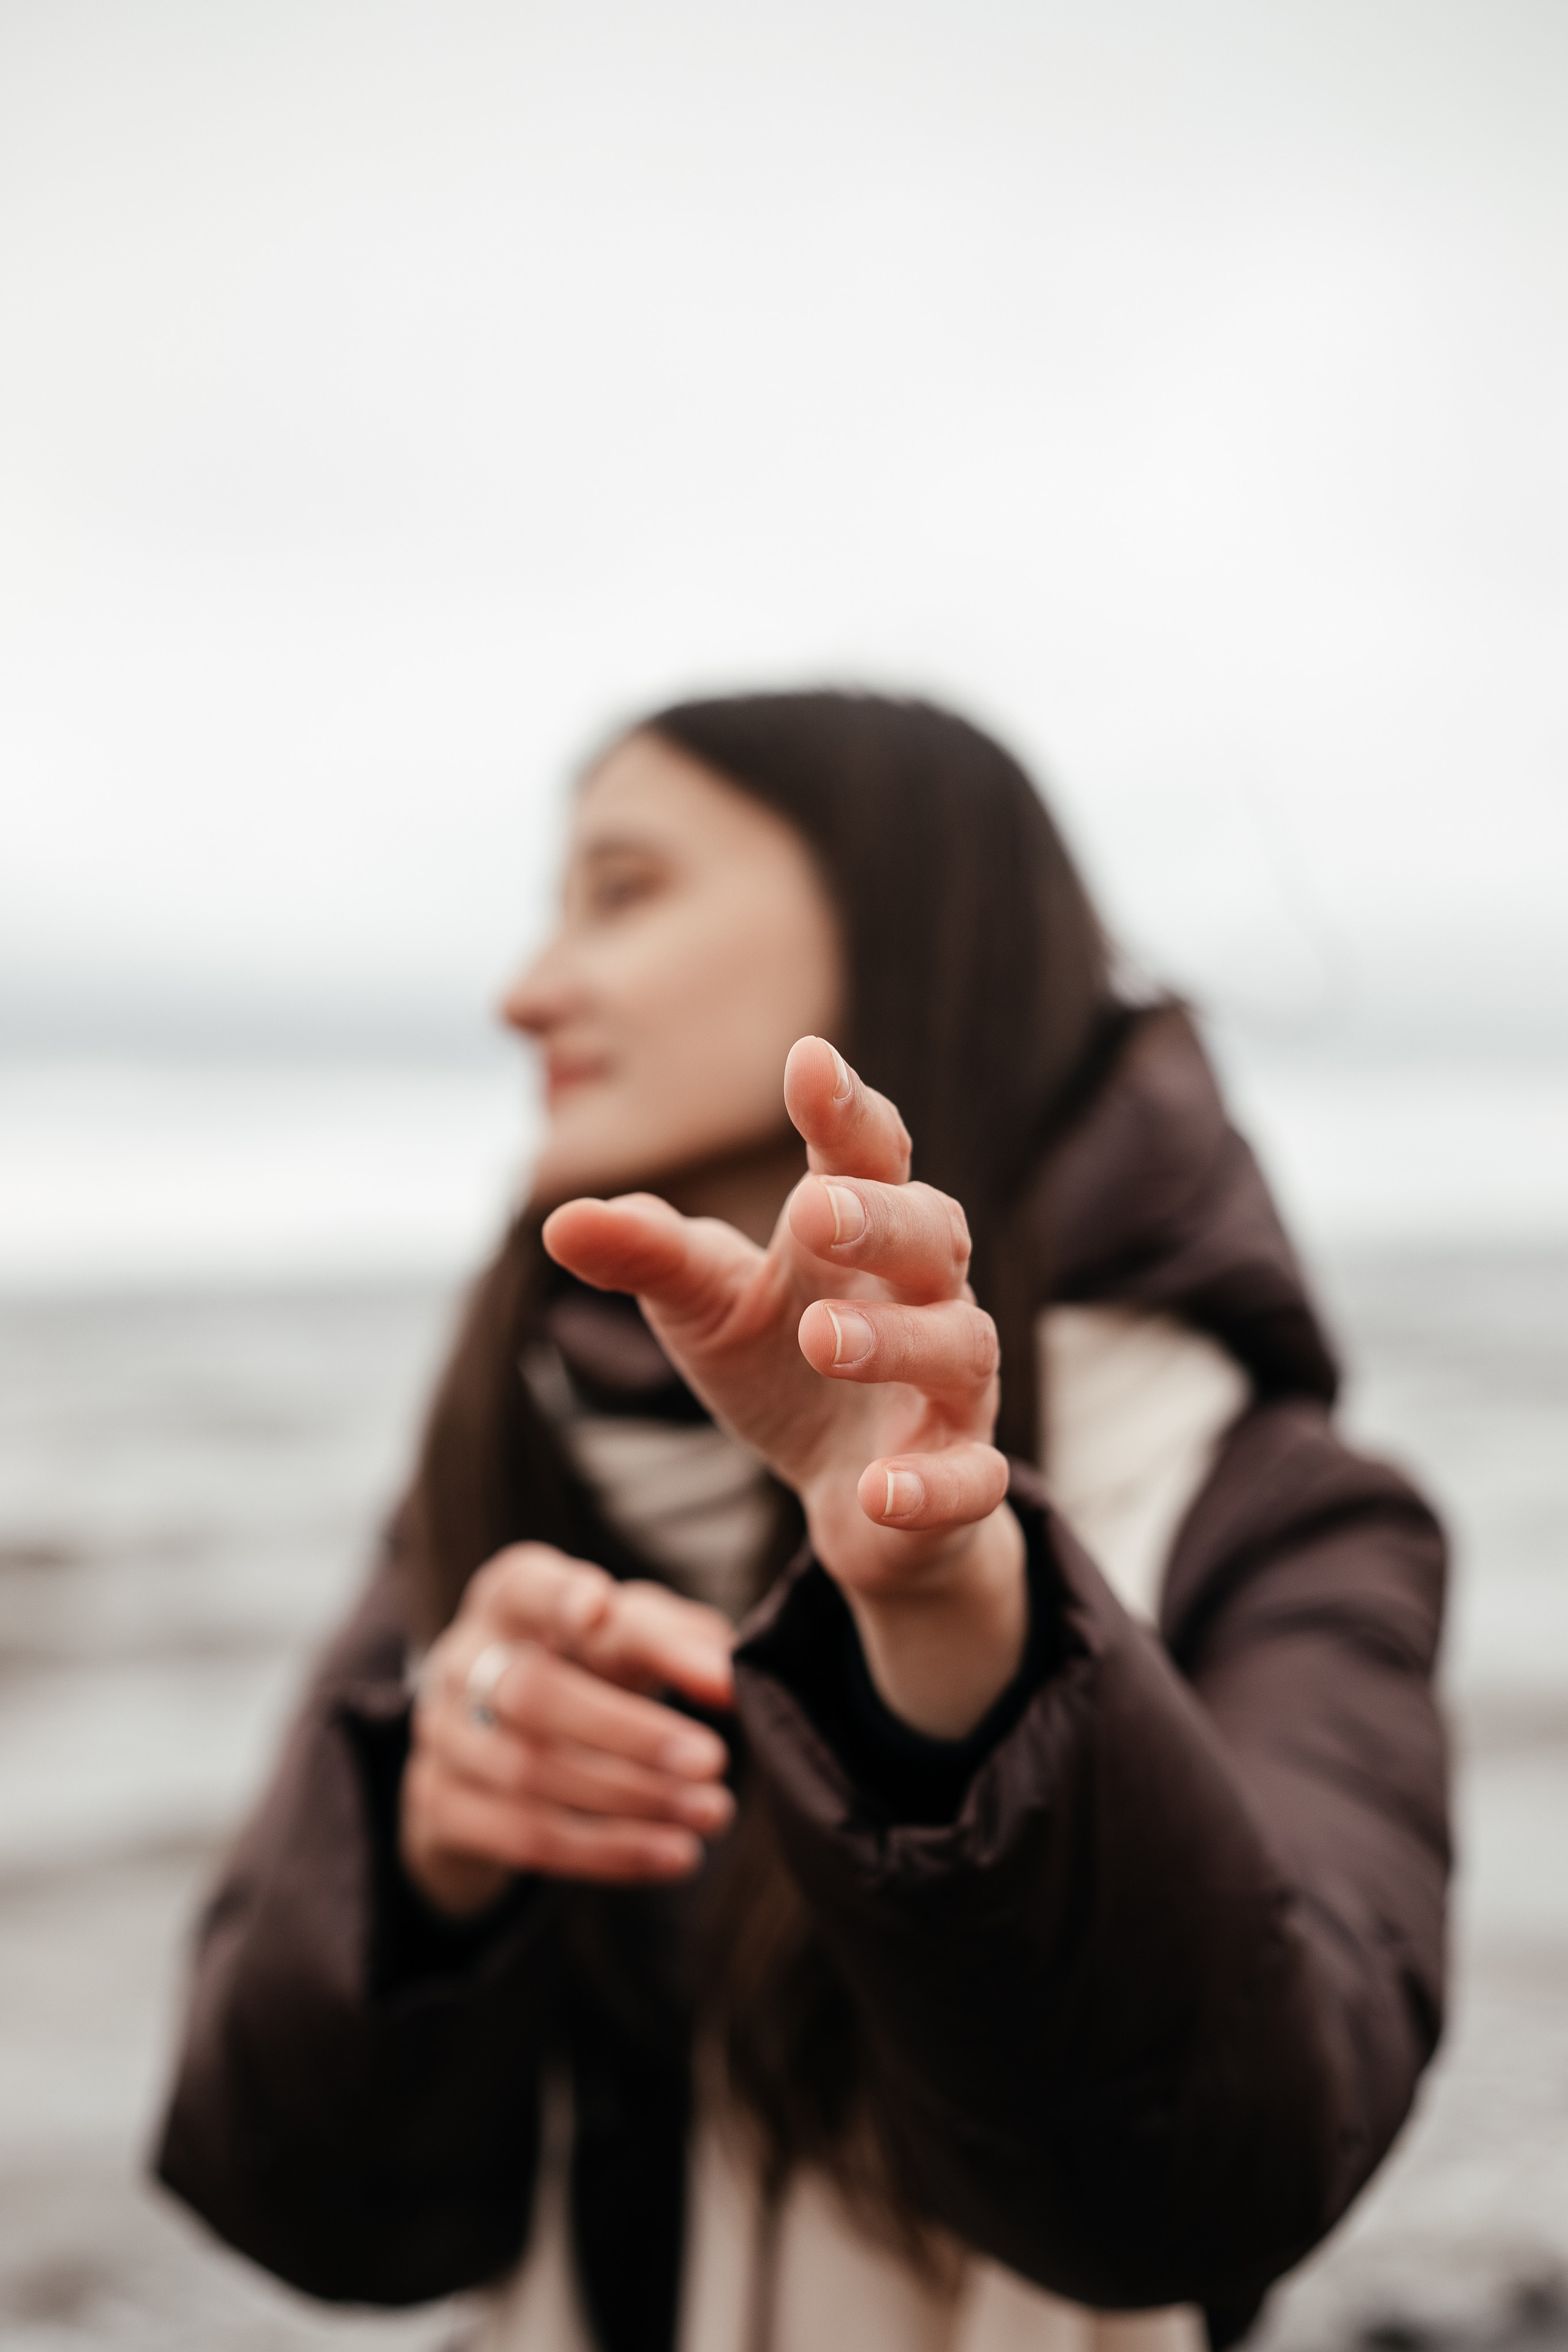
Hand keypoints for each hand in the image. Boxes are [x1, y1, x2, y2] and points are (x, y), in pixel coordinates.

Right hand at [401, 1542, 735, 1915]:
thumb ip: (683, 1644)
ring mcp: (440, 1736)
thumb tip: (732, 1681)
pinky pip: (523, 1838)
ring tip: (712, 1812)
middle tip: (713, 1758)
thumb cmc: (589, 1666)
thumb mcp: (632, 1638)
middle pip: (531, 1691)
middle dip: (628, 1730)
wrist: (504, 1747)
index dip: (557, 1596)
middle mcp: (461, 1659)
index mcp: (509, 1597)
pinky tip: (675, 1855)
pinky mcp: (440, 1807)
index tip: (601, 1608)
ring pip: (529, 1773)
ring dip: (632, 1799)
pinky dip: (608, 1852)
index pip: (524, 1586)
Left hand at [542, 1039, 1026, 1737]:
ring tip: (822, 1339)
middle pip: (931, 1234)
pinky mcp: (961, 1473)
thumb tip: (559, 1220)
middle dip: (879, 1220)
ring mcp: (954, 1385)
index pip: (867, 1154)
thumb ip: (647, 1254)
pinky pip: (971, 1477)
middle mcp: (924, 1293)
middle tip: (816, 1211)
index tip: (810, 1061)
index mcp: (861, 1232)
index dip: (846, 1109)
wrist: (848, 1495)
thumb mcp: (703, 1302)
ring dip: (898, 1340)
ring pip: (958, 1346)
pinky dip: (934, 1484)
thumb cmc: (780, 1364)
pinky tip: (880, 1491)